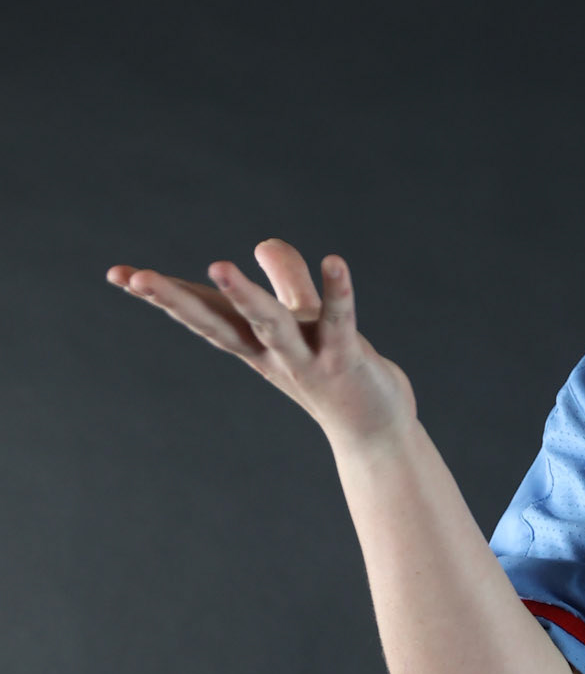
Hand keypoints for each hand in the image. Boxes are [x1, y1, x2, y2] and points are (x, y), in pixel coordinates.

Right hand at [107, 238, 417, 451]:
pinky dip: (337, 291)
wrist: (375, 430)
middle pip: (218, 323)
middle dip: (178, 300)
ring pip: (270, 324)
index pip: (203, 313)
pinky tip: (334, 260)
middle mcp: (272, 353)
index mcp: (255, 343)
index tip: (119, 274)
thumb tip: (264, 242)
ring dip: (244, 296)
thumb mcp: (304, 321)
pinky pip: (339, 321)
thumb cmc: (336, 371)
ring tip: (218, 265)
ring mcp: (307, 359)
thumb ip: (286, 279)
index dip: (164, 294)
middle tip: (137, 277)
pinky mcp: (346, 359)